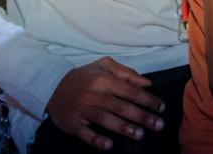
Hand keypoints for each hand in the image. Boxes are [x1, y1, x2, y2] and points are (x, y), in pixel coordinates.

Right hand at [45, 57, 165, 149]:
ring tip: (140, 134)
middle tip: (158, 124)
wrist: (52, 87)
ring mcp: (82, 110)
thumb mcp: (103, 66)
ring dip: (124, 128)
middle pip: (121, 107)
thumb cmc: (83, 77)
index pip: (130, 90)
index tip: (161, 107)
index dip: (147, 99)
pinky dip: (97, 139)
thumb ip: (126, 72)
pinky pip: (86, 133)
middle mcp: (94, 94)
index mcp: (103, 79)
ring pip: (106, 120)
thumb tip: (147, 82)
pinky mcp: (73, 124)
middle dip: (142, 116)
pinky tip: (109, 145)